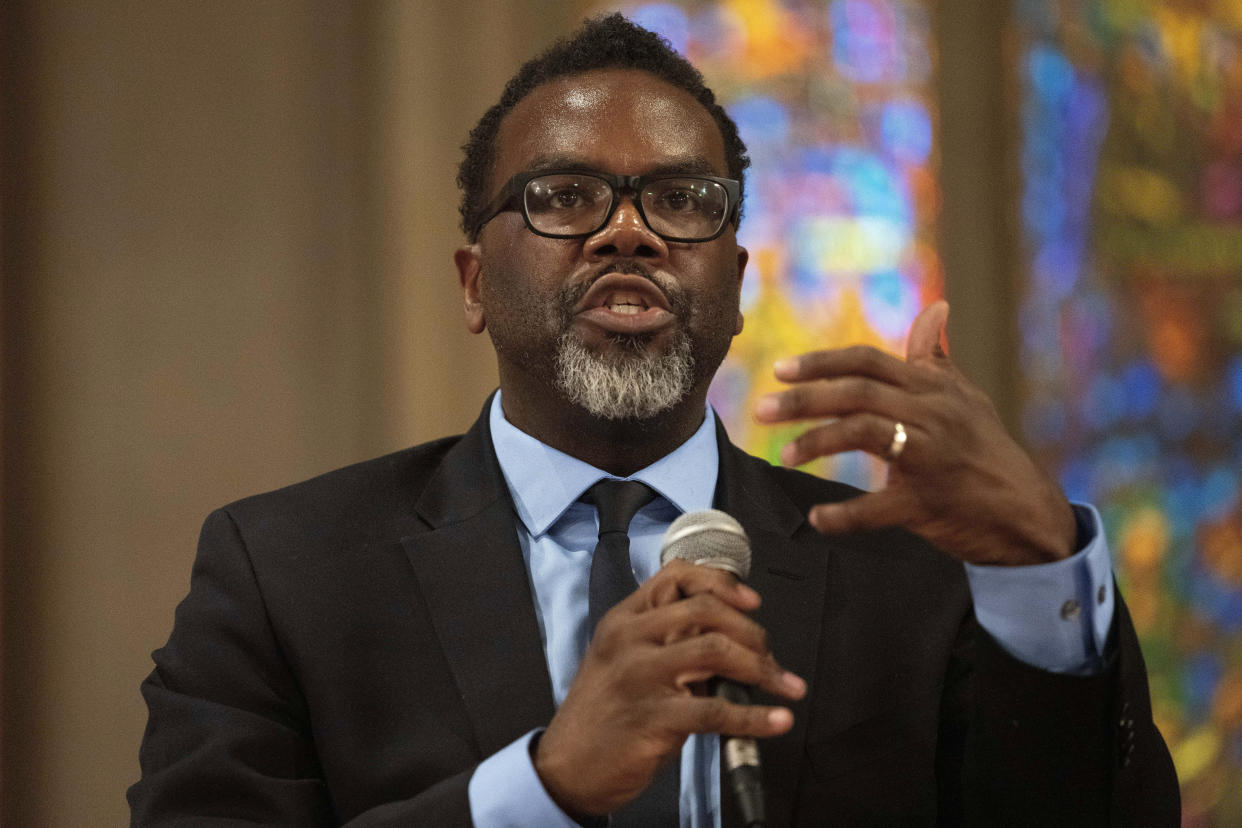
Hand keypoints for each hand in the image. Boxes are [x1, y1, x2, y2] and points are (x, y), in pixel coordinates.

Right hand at [534, 560, 805, 817]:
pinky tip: (777, 720)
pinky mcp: (654, 717)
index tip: (752, 601)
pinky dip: (755, 717)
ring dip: (762, 668)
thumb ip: (667, 641)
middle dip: (752, 632)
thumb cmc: (604, 714)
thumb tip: (730, 638)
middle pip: (705, 610)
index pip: (676, 576)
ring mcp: (640, 676)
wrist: (568, 767)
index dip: (722, 582)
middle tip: (771, 657)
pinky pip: (716, 710)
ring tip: (784, 686)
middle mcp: (630, 639)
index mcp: (624, 619)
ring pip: (716, 650)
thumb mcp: (625, 660)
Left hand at [754, 301, 1075, 566]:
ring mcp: (930, 457)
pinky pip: (880, 507)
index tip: (779, 370)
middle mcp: (931, 414)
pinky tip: (818, 519)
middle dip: (804, 399)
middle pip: (858, 393)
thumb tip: (935, 308)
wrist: (1027, 512)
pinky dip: (846, 514)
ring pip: (865, 434)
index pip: (868, 362)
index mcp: (932, 388)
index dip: (821, 363)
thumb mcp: (965, 398)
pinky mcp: (929, 503)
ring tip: (784, 454)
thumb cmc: (986, 449)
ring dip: (817, 442)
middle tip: (761, 410)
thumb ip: (936, 358)